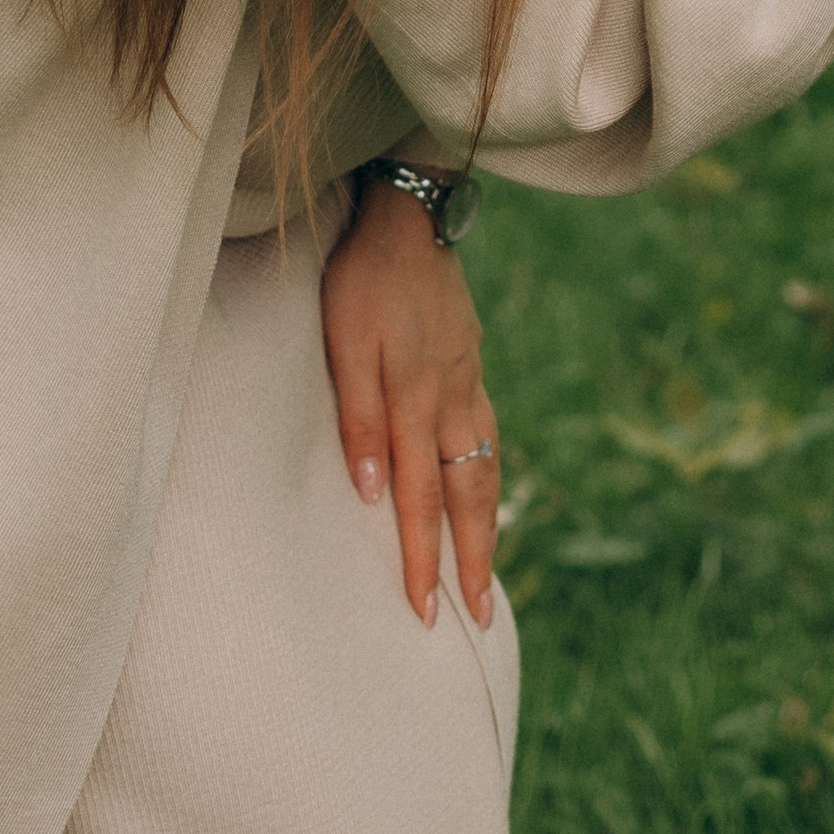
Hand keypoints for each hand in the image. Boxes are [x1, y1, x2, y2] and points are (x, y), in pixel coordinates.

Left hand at [321, 174, 500, 629]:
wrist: (410, 214)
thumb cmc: (362, 279)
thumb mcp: (344, 342)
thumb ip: (358, 417)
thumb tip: (371, 493)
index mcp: (417, 401)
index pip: (419, 499)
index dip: (421, 559)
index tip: (425, 614)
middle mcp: (452, 399)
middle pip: (468, 496)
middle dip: (473, 562)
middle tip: (477, 618)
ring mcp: (468, 380)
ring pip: (486, 468)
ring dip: (488, 527)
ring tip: (488, 574)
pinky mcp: (471, 362)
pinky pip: (487, 437)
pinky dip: (489, 479)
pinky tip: (483, 492)